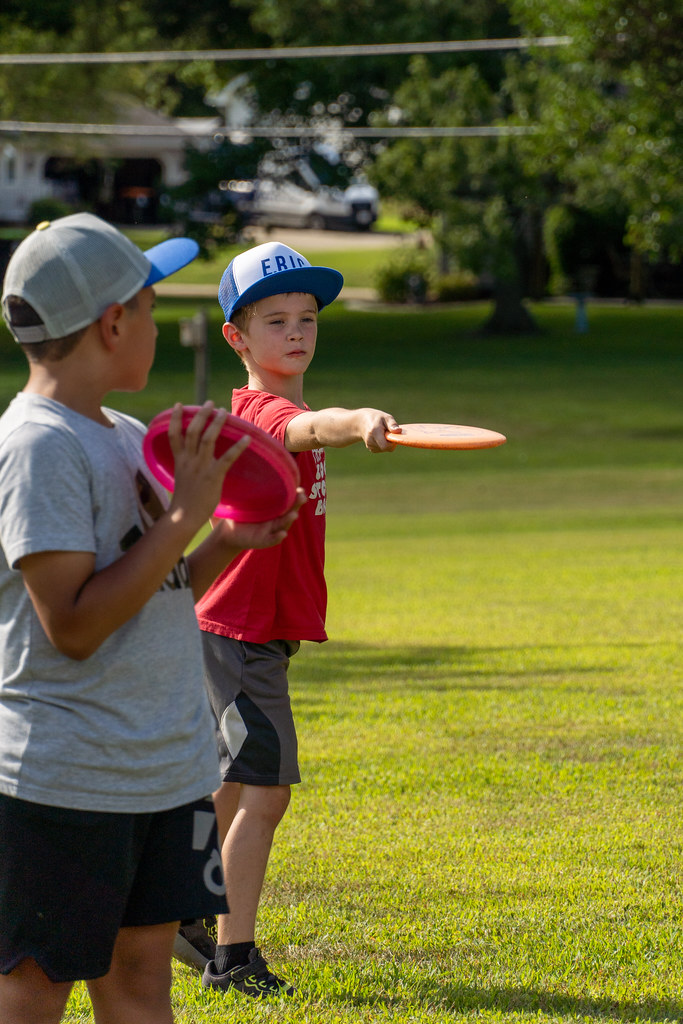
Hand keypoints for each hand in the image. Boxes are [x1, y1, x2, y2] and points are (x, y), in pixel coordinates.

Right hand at [167, 402, 249, 528]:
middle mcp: (188, 460)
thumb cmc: (184, 501)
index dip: (174, 418)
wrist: (184, 517)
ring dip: (216, 423)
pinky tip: (247, 438)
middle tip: (210, 403)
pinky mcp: (213, 476)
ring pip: (208, 438)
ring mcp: (200, 467)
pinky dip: (238, 446)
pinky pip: (227, 458)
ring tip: (224, 411)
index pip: (173, 434)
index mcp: (179, 461)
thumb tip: (192, 460)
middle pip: (192, 431)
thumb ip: (186, 467)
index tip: (178, 405)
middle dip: (201, 414)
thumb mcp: (181, 479)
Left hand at [212, 488, 306, 550]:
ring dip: (289, 520)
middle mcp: (274, 519)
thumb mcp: (244, 498)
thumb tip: (244, 460)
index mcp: (272, 509)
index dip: (295, 496)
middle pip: (289, 511)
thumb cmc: (238, 513)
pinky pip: (272, 540)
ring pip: (283, 525)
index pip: (286, 501)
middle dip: (296, 505)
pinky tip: (283, 534)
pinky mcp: (261, 541)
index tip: (300, 488)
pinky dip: (277, 537)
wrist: (227, 532)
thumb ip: (248, 485)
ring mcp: (269, 531)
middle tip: (303, 497)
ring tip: (294, 515)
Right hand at [358, 409, 399, 452]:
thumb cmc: (376, 418)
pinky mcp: (371, 449)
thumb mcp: (385, 417)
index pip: (385, 446)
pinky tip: (381, 437)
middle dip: (390, 442)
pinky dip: (384, 444)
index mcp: (374, 432)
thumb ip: (392, 424)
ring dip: (387, 443)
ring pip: (385, 449)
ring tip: (383, 434)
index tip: (393, 435)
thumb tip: (399, 431)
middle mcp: (370, 441)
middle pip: (386, 448)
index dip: (392, 443)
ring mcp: (370, 446)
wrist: (362, 422)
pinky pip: (382, 449)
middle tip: (389, 433)